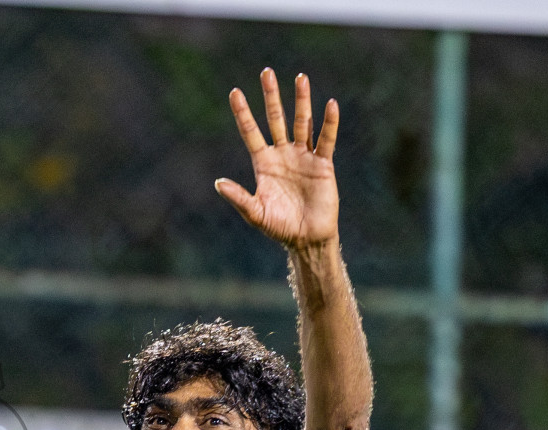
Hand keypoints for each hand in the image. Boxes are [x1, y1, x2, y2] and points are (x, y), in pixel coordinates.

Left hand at [217, 69, 339, 251]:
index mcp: (263, 164)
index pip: (251, 133)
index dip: (243, 113)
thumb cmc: (279, 228)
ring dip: (301, 101)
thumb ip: (239, 198)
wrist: (307, 238)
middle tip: (266, 72)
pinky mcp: (323, 164)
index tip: (234, 92)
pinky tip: (330, 105)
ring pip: (302, 123)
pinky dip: (329, 123)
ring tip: (300, 78)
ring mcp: (303, 157)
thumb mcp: (256, 213)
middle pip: (276, 119)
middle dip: (271, 97)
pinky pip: (326, 139)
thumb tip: (218, 183)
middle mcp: (283, 155)